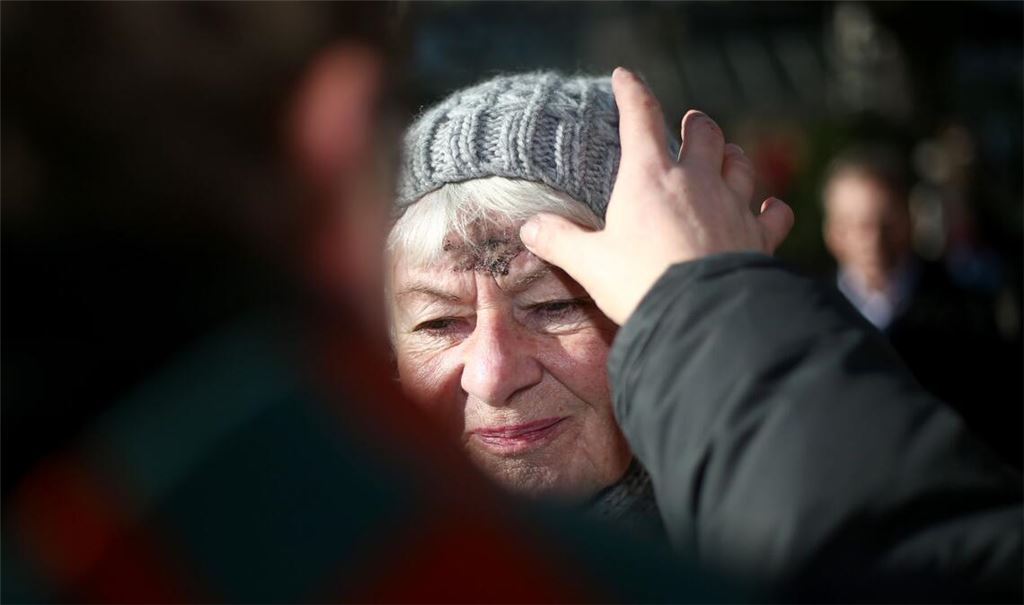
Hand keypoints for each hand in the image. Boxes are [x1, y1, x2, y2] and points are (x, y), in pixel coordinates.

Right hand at [519, 67, 793, 324]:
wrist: (700, 315)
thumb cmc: (639, 282)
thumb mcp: (589, 263)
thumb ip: (559, 241)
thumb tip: (530, 228)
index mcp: (649, 177)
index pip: (639, 117)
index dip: (631, 92)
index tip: (625, 77)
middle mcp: (696, 181)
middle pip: (704, 133)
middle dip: (696, 125)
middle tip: (690, 125)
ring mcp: (733, 205)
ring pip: (741, 164)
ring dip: (732, 157)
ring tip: (725, 158)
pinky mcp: (759, 237)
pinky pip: (775, 212)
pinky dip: (771, 209)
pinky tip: (767, 210)